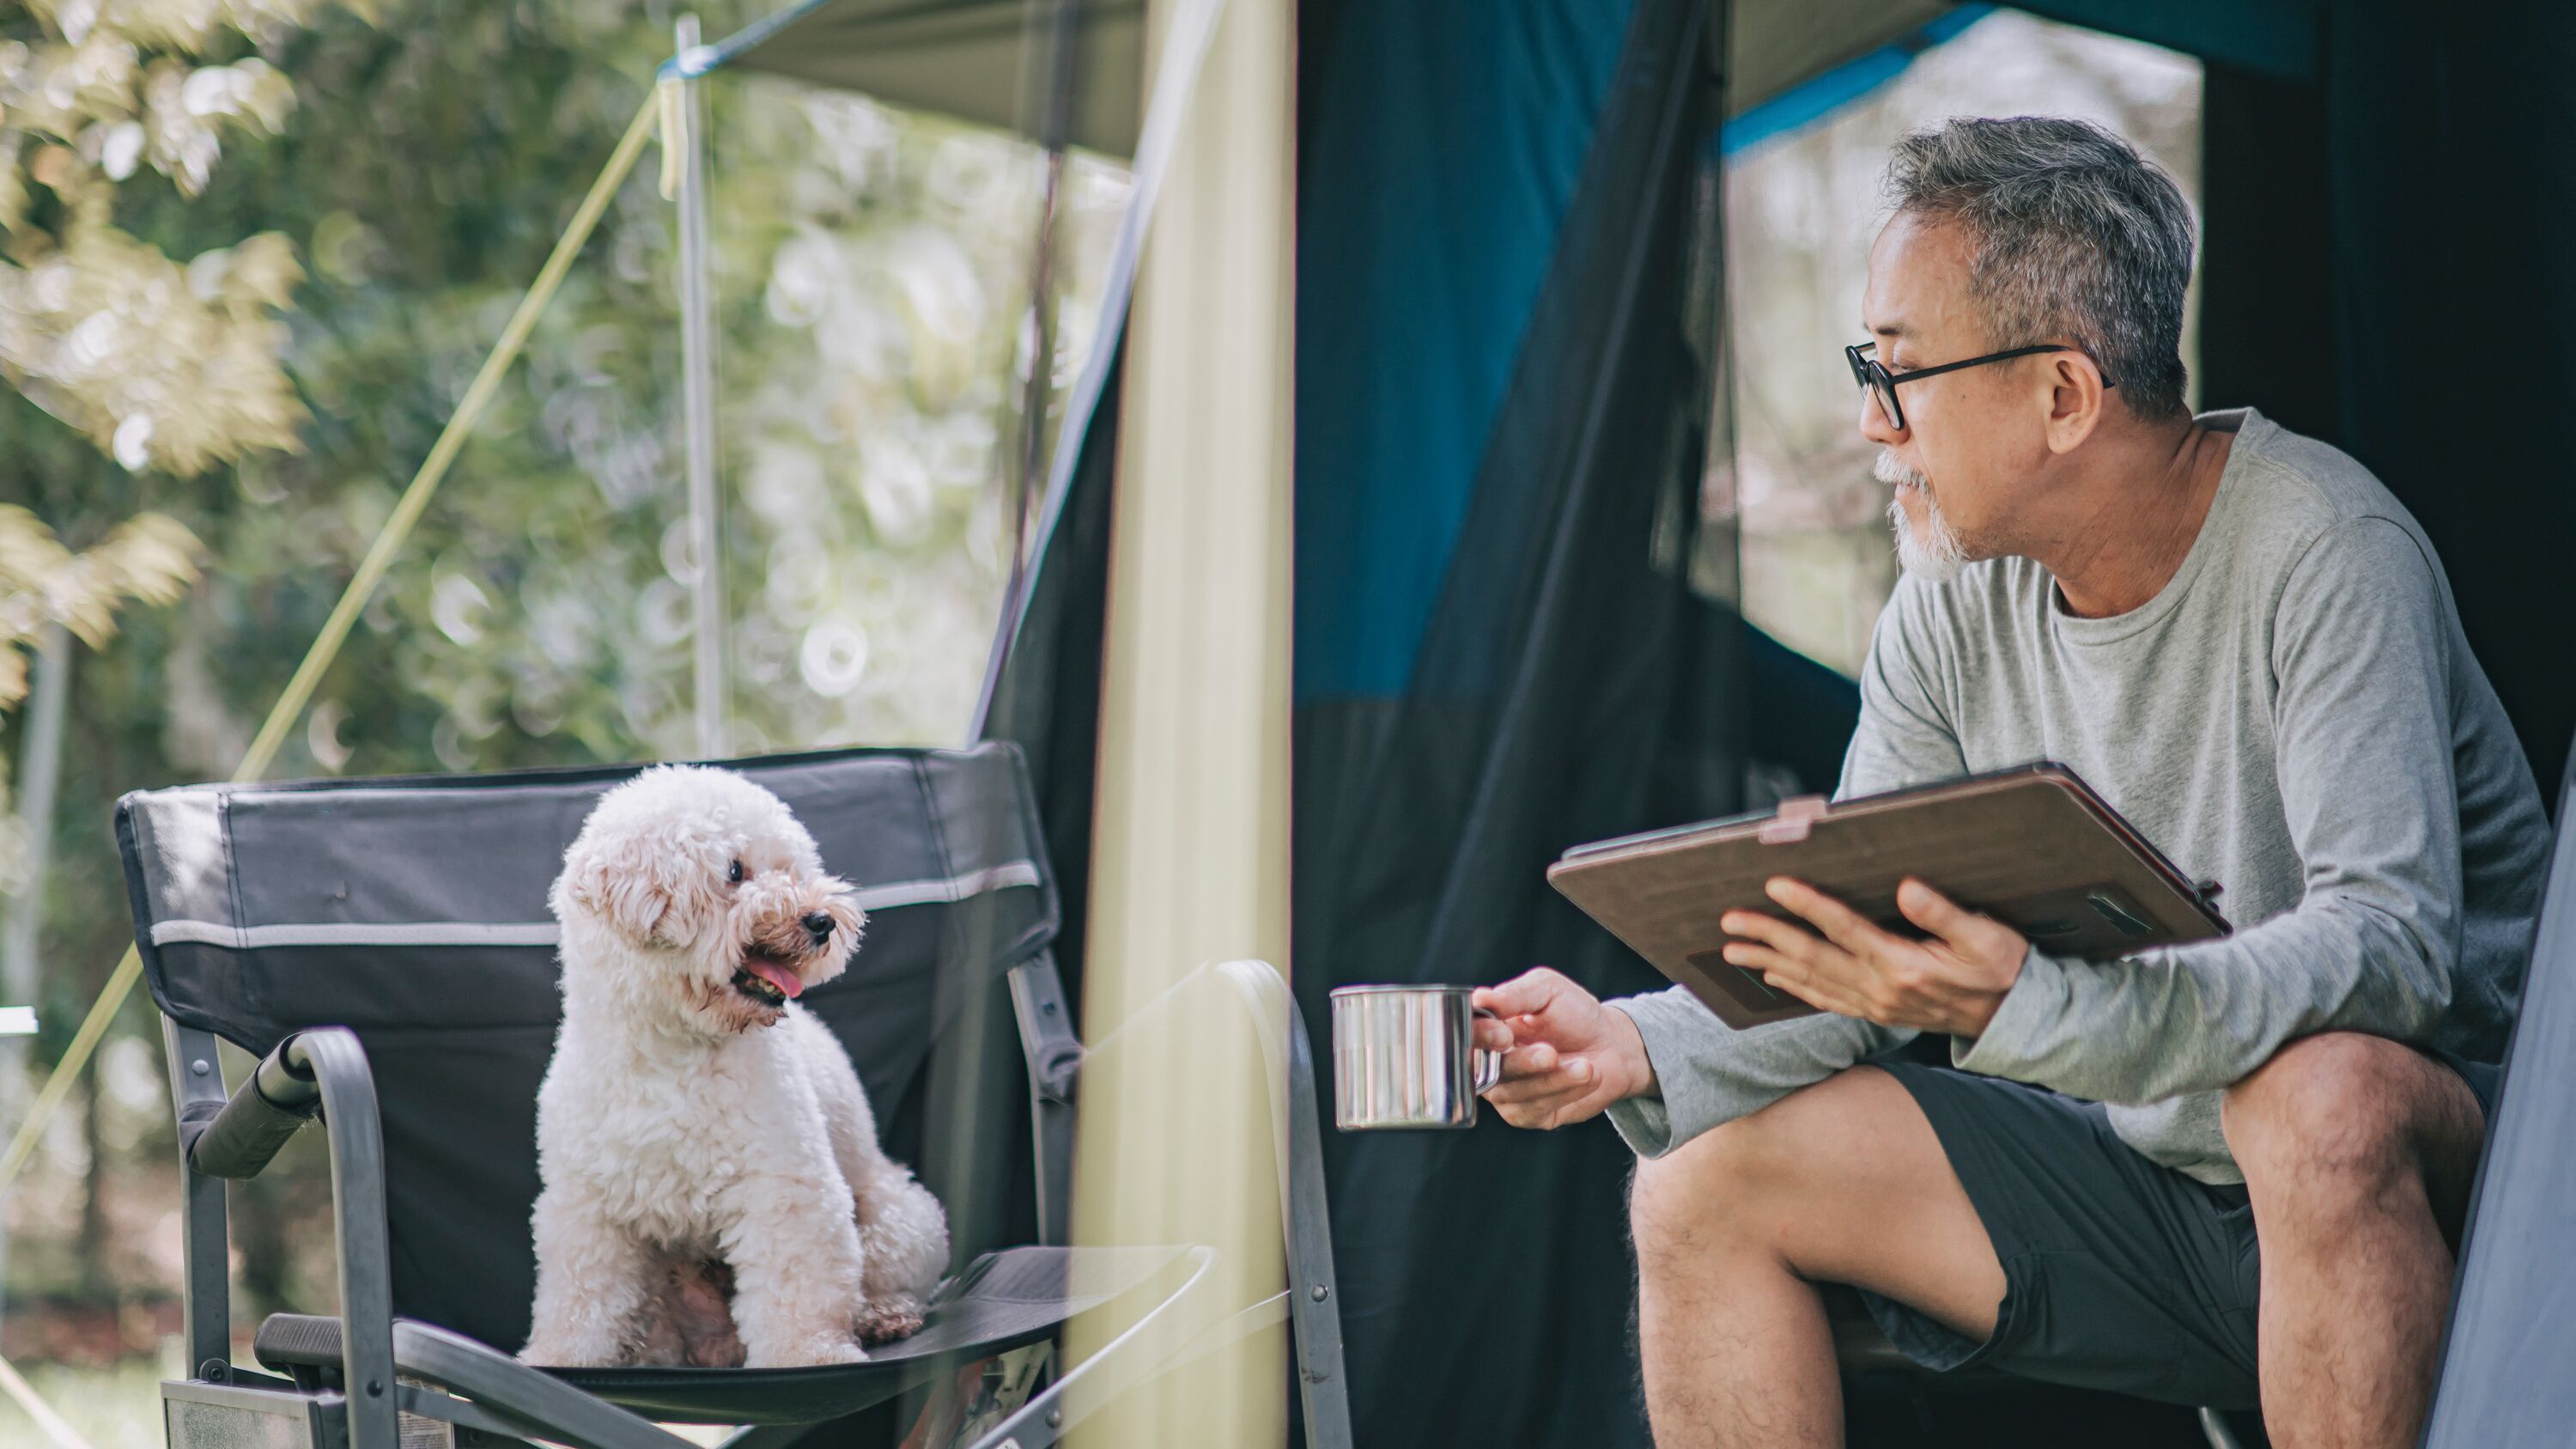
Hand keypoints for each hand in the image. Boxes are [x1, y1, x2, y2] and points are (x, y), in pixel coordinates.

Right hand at [1470, 967, 1655, 1129]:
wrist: (1613, 1045)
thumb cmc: (1574, 1013)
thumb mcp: (1547, 990)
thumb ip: (1514, 995)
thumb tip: (1479, 998)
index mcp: (1486, 1029)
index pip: (1465, 1036)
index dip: (1479, 1037)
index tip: (1504, 1033)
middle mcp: (1488, 1063)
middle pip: (1484, 1071)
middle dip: (1519, 1063)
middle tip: (1550, 1054)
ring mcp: (1506, 1092)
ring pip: (1512, 1093)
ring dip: (1551, 1079)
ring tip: (1585, 1065)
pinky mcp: (1528, 1115)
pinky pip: (1534, 1109)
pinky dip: (1563, 1093)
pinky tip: (1587, 1076)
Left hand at [1720, 876, 2026, 1035]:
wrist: (2013, 1018)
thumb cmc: (2002, 969)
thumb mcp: (1985, 936)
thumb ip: (1944, 914)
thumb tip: (1907, 888)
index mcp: (1902, 966)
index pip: (1844, 929)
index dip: (1808, 905)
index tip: (1775, 884)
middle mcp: (1880, 989)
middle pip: (1812, 958)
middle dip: (1768, 936)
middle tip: (1729, 920)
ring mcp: (1875, 1005)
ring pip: (1810, 981)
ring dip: (1769, 963)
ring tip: (1732, 949)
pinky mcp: (1876, 1012)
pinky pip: (1825, 1000)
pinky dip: (1794, 988)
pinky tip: (1772, 977)